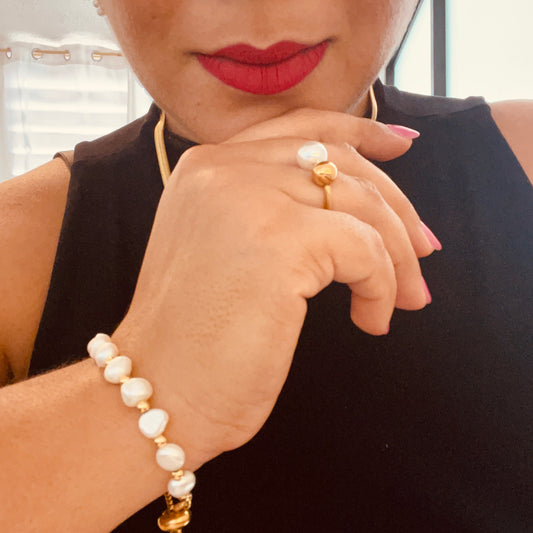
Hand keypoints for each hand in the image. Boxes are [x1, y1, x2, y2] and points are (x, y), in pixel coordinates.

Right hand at [112, 109, 436, 464]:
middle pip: (340, 163)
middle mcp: (225, 170)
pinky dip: (381, 285)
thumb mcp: (227, 250)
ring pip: (361, 203)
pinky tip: (372, 321)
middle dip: (396, 207)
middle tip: (424, 250)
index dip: (360, 132)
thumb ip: (272, 209)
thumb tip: (353, 204)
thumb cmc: (196, 337)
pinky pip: (364, 249)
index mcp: (209, 167)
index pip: (301, 130)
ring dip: (398, 255)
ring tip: (405, 298)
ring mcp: (250, 199)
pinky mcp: (279, 241)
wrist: (160, 392)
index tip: (402, 143)